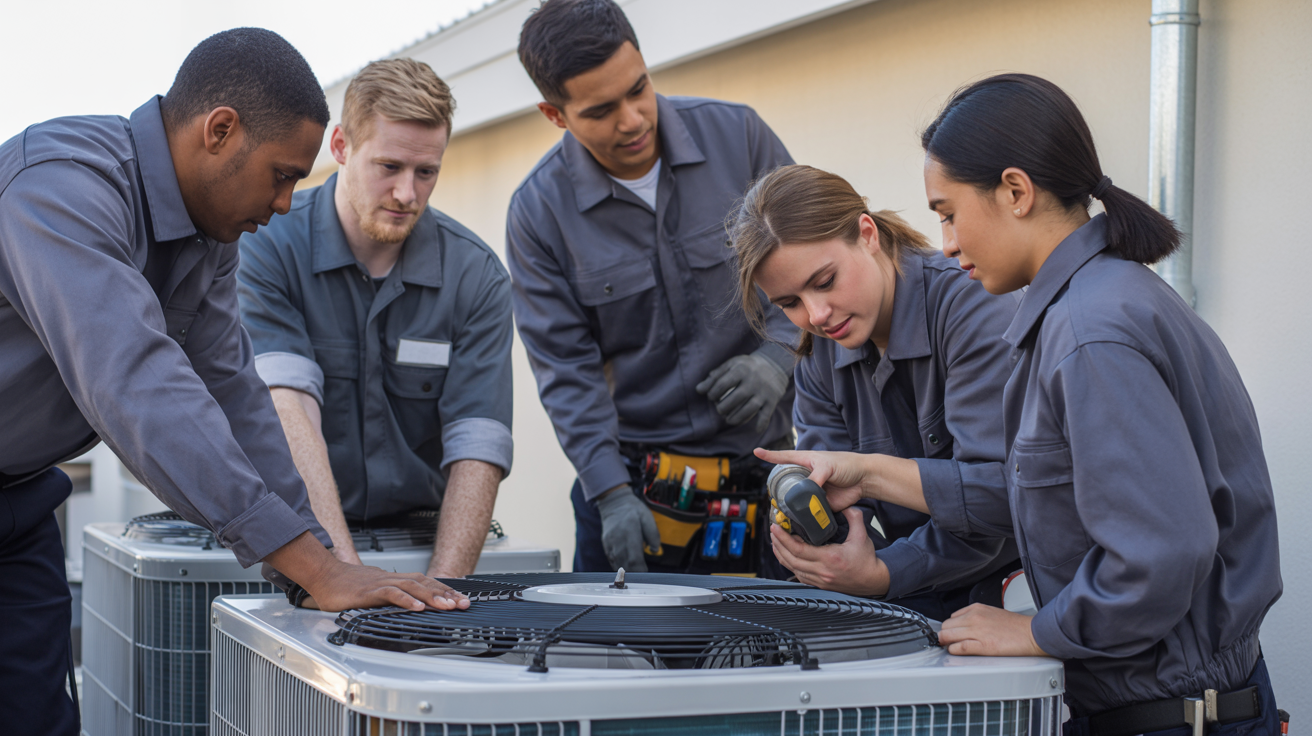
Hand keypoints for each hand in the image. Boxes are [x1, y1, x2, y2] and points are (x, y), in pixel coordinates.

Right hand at [264, 531, 468, 611]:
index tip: (461, 599)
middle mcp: (391, 578)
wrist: (323, 574)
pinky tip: (417, 607)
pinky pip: (391, 594)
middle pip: (424, 583)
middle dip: (446, 594)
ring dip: (432, 597)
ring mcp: (381, 583)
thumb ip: (390, 595)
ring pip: (412, 587)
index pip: (425, 582)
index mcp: (394, 579)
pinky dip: (406, 600)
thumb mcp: (373, 590)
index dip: (444, 590)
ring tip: (447, 606)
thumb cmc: (345, 585)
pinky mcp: (369, 591)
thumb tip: (407, 604)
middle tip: (464, 604)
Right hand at [595, 484, 660, 571]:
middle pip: (625, 563)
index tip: (646, 575)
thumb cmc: (633, 510)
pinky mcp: (605, 544)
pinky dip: (618, 566)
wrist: (613, 502)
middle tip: (641, 580)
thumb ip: (653, 534)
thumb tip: (655, 551)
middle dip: (634, 574)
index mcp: (630, 531)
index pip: (634, 557)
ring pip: (617, 563)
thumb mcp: (647, 517)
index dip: (640, 569)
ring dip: (626, 572)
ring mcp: (610, 542)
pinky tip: (624, 570)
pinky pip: (611, 559)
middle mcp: (618, 539)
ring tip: (633, 578)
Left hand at [695, 351, 788, 433]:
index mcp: (741, 369)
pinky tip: (756, 430)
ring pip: (748, 409)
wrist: (774, 364)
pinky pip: (766, 415)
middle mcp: (753, 381)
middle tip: (720, 410)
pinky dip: (761, 424)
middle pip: (735, 399)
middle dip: (723, 408)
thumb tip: (698, 390)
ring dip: (737, 419)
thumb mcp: (731, 365)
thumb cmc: (747, 367)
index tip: (712, 397)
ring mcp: (764, 392)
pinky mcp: (772, 400)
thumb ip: (715, 377)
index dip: (713, 393)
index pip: (722, 384)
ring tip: (729, 420)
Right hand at [754, 447, 866, 511]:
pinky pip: (808, 510)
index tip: (756, 451)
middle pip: (787, 482)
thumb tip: (805, 490)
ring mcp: (812, 490)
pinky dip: (803, 515)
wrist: (864, 480)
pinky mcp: (820, 503)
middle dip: (778, 489)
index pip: (784, 457)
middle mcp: (806, 476)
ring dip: (790, 504)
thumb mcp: (828, 466)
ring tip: (782, 510)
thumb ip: (815, 477)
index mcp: (806, 461)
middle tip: (772, 496)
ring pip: (796, 498)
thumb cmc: (847, 465)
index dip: (770, 456)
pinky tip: (798, 519)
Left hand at [770, 507, 889, 594]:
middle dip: (778, 544)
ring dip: (781, 555)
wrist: (874, 581)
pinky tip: (786, 555)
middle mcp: (822, 571)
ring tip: (775, 541)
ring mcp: (820, 580)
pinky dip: (790, 564)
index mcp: (830, 558)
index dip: (784, 539)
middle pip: (791, 559)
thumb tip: (846, 505)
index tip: (776, 528)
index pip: (799, 549)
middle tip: (772, 531)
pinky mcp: (820, 584)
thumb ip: (854, 518)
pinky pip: (799, 575)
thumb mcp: (862, 536)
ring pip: (792, 568)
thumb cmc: (867, 560)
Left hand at [937, 603, 1048, 656]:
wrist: (1032, 633)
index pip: (952, 617)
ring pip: (948, 635)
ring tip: (952, 647)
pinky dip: (954, 650)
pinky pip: (959, 648)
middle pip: (946, 626)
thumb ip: (975, 617)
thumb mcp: (991, 613)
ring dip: (947, 643)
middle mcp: (974, 618)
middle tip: (949, 642)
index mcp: (976, 608)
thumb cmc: (1015, 626)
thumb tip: (962, 626)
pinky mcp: (982, 645)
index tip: (951, 633)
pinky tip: (957, 651)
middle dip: (946, 635)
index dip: (950, 627)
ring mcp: (977, 631)